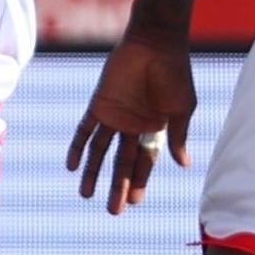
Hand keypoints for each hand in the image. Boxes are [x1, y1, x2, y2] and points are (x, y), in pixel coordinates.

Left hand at [65, 34, 195, 215]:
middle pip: (121, 162)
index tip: (133, 203)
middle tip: (112, 211)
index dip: (138, 182)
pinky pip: (84, 129)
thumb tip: (184, 166)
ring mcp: (115, 116)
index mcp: (155, 129)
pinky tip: (71, 165)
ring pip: (100, 151)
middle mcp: (133, 126)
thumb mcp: (181, 108)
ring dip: (92, 172)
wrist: (155, 42)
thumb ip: (179, 136)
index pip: (144, 162)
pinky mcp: (99, 104)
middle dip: (117, 186)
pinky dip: (77, 146)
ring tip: (85, 195)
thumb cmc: (174, 73)